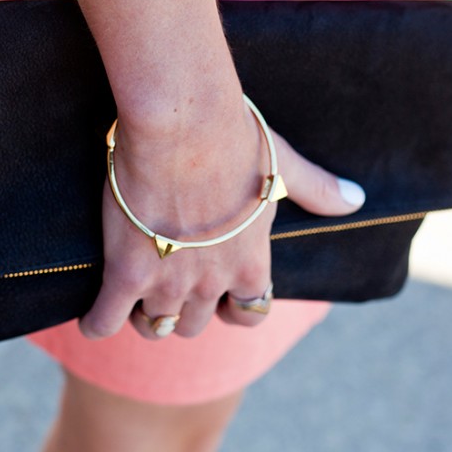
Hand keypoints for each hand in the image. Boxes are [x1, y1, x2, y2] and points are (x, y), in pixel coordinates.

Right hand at [79, 100, 364, 341]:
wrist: (184, 124)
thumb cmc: (235, 139)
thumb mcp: (283, 166)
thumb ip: (318, 190)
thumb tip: (357, 199)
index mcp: (251, 262)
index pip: (251, 314)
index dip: (235, 309)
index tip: (222, 296)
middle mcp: (213, 283)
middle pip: (196, 325)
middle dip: (184, 312)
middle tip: (168, 283)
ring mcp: (169, 282)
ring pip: (155, 327)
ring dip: (145, 318)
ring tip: (132, 297)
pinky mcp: (126, 273)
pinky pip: (105, 320)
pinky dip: (97, 324)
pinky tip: (93, 320)